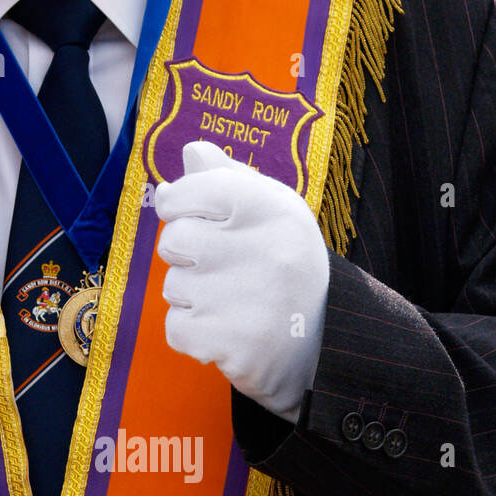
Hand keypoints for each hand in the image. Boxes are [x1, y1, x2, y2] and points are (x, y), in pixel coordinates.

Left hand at [155, 141, 329, 423]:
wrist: (323, 338)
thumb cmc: (285, 263)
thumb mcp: (272, 208)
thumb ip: (229, 177)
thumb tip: (190, 152)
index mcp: (271, 208)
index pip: (189, 191)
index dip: (176, 204)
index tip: (189, 214)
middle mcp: (263, 250)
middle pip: (172, 241)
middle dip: (183, 255)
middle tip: (221, 266)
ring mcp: (248, 300)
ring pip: (173, 287)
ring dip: (191, 297)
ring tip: (233, 300)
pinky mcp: (234, 343)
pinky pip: (176, 329)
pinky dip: (193, 333)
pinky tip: (226, 329)